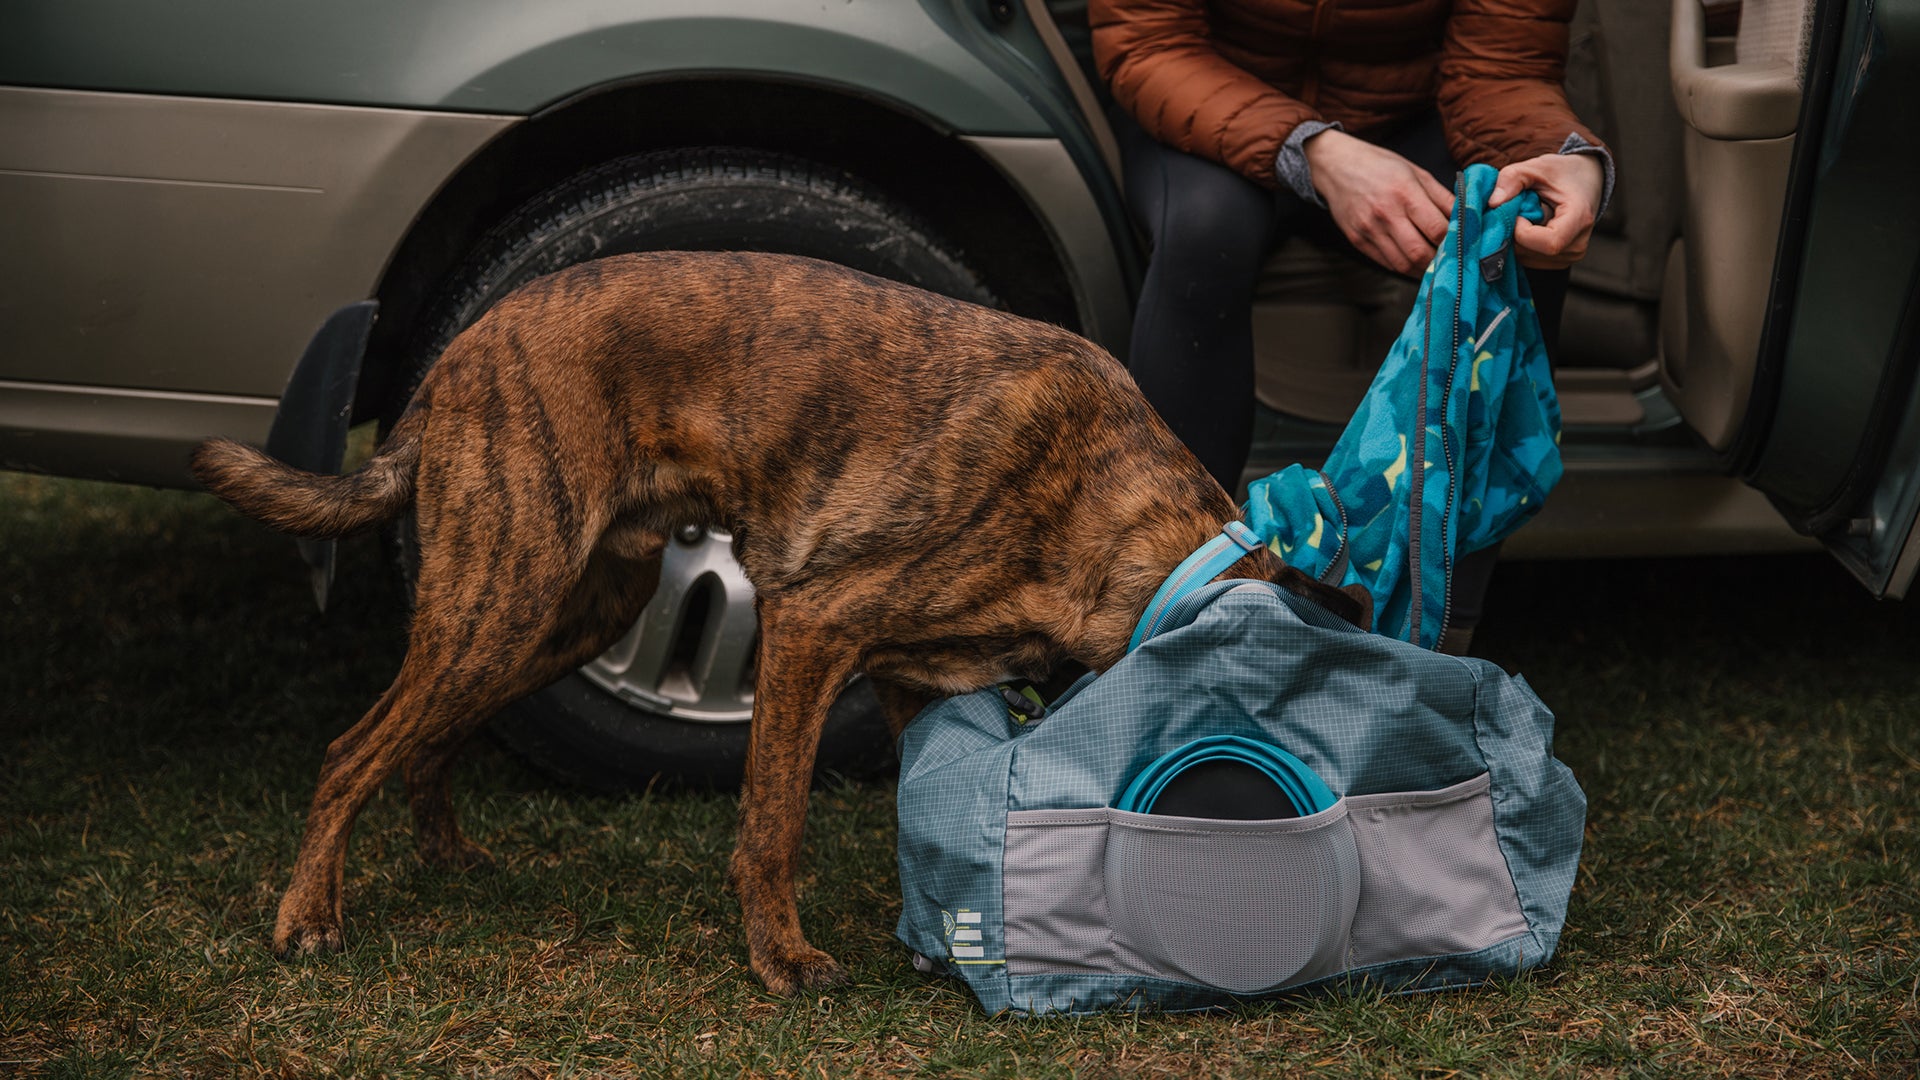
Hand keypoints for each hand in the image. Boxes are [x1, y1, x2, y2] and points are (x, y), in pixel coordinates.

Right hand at [1304, 128, 1454, 275]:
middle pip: (1420, 253)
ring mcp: (1369, 230)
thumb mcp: (1416, 173)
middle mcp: (1386, 214)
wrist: (1336, 165)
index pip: (1437, 228)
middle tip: (1452, 261)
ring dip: (1422, 270)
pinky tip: (1414, 262)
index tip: (1464, 244)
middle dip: (1440, 261)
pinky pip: (1386, 263)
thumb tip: (1467, 218)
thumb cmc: (1380, 166)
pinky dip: (1404, 267)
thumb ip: (1442, 197)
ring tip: (1435, 265)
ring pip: (1403, 265)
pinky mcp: (1357, 240)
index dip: (1454, 241)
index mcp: (1405, 193)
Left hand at [1490, 153, 1604, 269]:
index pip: (1549, 243)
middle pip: (1531, 252)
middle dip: (1513, 232)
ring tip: (1526, 216)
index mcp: (1579, 220)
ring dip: (1515, 238)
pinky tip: (1527, 226)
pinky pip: (1527, 260)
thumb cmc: (1562, 173)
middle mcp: (1577, 245)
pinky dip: (1519, 244)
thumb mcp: (1537, 166)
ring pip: (1525, 258)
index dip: (1523, 231)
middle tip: (1517, 210)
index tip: (1518, 212)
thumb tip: (1493, 202)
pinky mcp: (1558, 263)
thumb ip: (1513, 178)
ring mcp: (1568, 257)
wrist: (1585, 181)